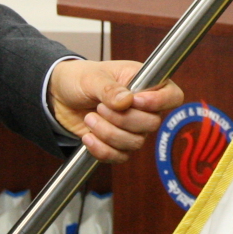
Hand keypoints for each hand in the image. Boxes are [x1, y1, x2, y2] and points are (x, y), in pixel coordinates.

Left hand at [50, 59, 184, 163]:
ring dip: (109, 133)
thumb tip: (126, 101)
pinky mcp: (118, 144)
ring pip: (135, 142)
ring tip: (89, 118)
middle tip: (100, 108)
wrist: (60, 97)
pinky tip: (87, 137)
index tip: (135, 101)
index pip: (172, 96)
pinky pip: (120, 156)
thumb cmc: (80, 78)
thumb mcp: (92, 77)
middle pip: (152, 124)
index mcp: (144, 83)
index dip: (159, 102)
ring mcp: (132, 128)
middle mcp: (143, 107)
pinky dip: (102, 149)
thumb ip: (109, 88)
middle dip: (123, 119)